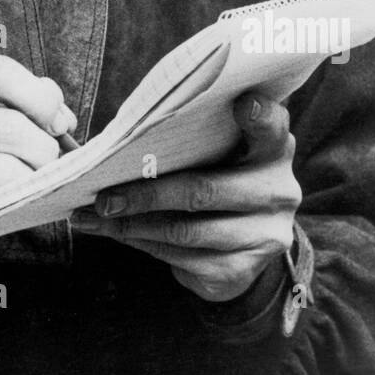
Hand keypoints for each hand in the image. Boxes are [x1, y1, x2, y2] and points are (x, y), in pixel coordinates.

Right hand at [0, 55, 76, 269]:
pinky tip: (0, 208)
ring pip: (1, 170)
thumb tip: (60, 114)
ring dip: (32, 184)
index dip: (40, 97)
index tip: (58, 122)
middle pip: (7, 125)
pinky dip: (2, 211)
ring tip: (33, 187)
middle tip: (51, 166)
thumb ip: (8, 101)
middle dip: (45, 150)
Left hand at [71, 91, 299, 301]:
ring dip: (132, 225)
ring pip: (185, 232)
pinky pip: (181, 260)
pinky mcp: (241, 272)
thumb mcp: (220, 152)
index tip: (243, 102)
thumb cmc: (219, 177)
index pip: (272, 127)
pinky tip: (117, 234)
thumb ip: (196, 137)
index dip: (260, 115)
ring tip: (96, 217)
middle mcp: (277, 193)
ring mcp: (263, 236)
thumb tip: (123, 143)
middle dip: (144, 195)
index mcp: (272, 151)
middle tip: (103, 198)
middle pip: (203, 191)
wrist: (246, 242)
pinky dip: (143, 245)